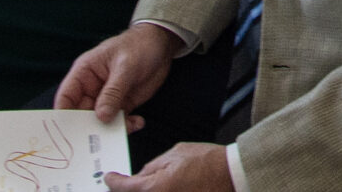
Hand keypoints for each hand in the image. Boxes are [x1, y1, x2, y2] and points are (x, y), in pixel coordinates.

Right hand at [57, 21, 178, 124]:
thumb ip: (113, 92)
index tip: (68, 134)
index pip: (66, 98)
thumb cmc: (138, 46)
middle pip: (81, 115)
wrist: (161, 44)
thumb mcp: (125, 66)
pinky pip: (118, 122)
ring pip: (100, 122)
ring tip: (126, 129)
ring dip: (110, 130)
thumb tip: (101, 117)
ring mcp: (107, 98)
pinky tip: (138, 122)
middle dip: (88, 129)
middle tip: (98, 141)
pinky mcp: (122, 105)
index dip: (63, 116)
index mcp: (84, 73)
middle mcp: (92, 89)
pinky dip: (127, 126)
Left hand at [106, 142, 234, 190]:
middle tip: (124, 182)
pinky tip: (162, 186)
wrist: (232, 175)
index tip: (110, 178)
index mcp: (155, 188)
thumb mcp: (176, 153)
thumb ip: (154, 165)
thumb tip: (142, 173)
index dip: (114, 181)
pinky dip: (158, 190)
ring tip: (152, 180)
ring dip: (144, 189)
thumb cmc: (209, 163)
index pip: (124, 187)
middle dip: (128, 188)